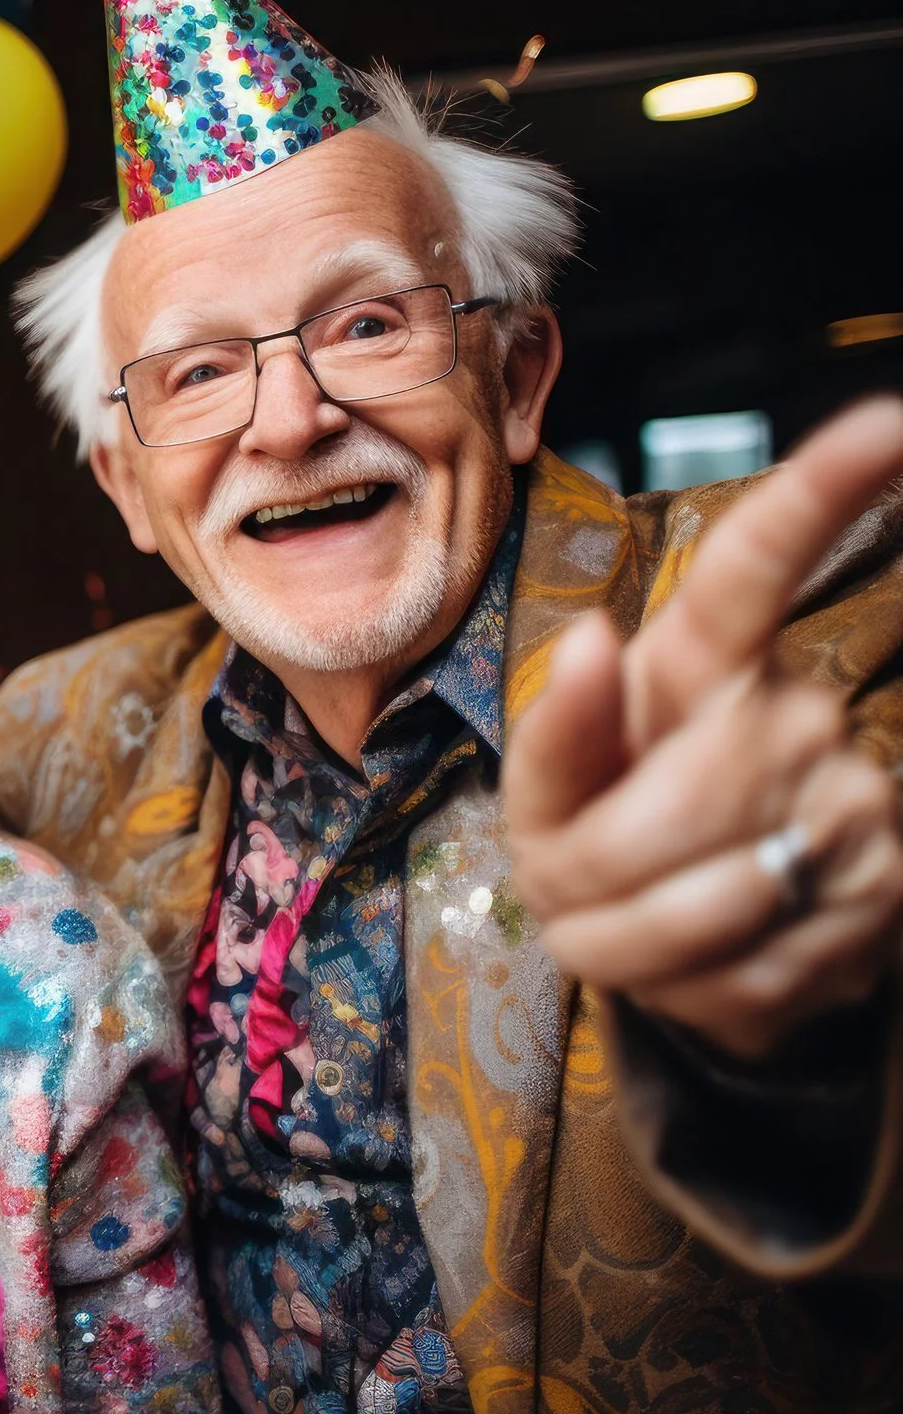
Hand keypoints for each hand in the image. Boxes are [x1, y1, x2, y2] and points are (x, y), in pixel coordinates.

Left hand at [509, 396, 902, 1061]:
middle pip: (676, 808)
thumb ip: (556, 733)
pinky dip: (683, 990)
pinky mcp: (876, 903)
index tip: (886, 422)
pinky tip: (693, 959)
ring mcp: (853, 805)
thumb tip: (596, 641)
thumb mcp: (545, 789)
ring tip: (625, 921)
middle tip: (575, 879)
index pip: (760, 567)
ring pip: (705, 903)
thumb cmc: (599, 829)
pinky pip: (743, 973)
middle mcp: (795, 713)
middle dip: (586, 874)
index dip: (821, 493)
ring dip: (626, 943)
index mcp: (703, 661)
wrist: (675, 937)